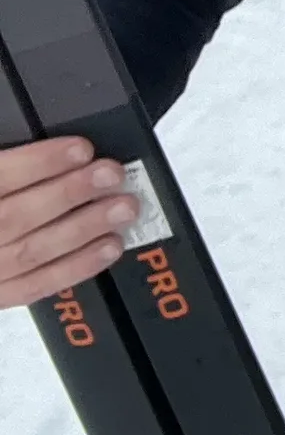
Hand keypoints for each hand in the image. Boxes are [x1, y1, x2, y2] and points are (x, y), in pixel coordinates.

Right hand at [0, 137, 145, 310]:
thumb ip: (0, 156)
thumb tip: (41, 148)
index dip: (39, 163)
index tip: (80, 149)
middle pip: (17, 216)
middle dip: (69, 193)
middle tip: (112, 174)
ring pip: (31, 252)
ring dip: (83, 229)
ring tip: (122, 207)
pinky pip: (35, 286)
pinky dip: (75, 267)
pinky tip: (108, 248)